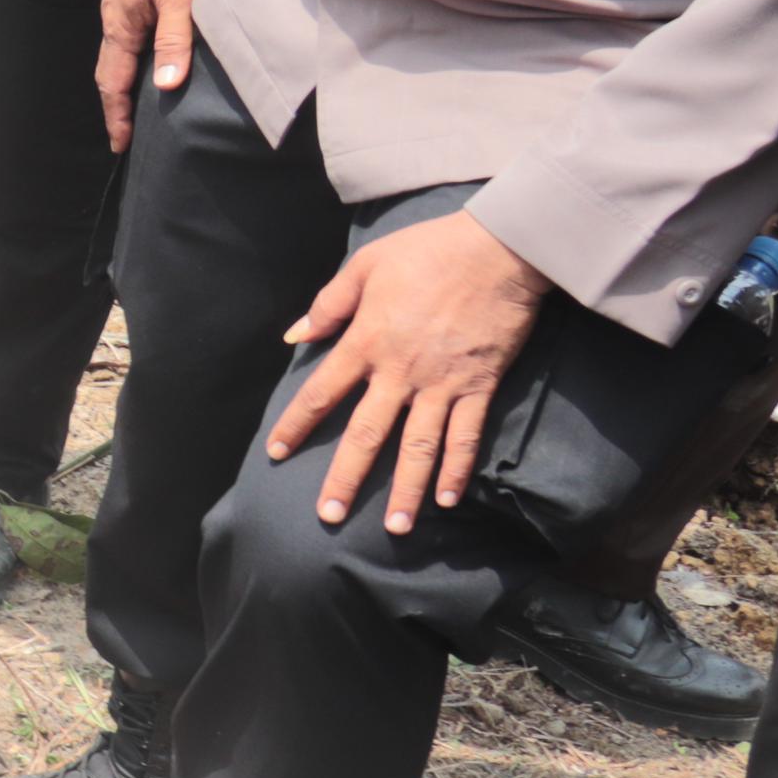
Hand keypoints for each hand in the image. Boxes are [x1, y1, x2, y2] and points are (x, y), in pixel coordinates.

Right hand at [91, 0, 207, 153]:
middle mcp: (114, 18)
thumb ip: (174, 39)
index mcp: (121, 24)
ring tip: (133, 107)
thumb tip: (164, 86)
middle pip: (109, 71)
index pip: (114, 81)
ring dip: (122, 83)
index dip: (117, 115)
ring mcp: (120, 5)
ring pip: (117, 54)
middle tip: (123, 135)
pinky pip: (125, 38)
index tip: (121, 144)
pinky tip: (145, 62)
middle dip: (115, 106)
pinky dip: (130, 61)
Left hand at [260, 210, 549, 533]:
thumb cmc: (428, 251)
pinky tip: (447, 500)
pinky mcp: (480, 386)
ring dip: (405, 489)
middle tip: (328, 516)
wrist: (500, 249)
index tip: (277, 454)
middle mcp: (399, 372)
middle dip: (344, 478)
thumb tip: (296, 336)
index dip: (296, 426)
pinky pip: (466, 436)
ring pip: (418, 447)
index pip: (320, 393)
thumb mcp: (365, 266)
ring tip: (394, 528)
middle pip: (365, 434)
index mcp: (366, 342)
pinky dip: (457, 469)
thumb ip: (329, 304)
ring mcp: (442, 383)